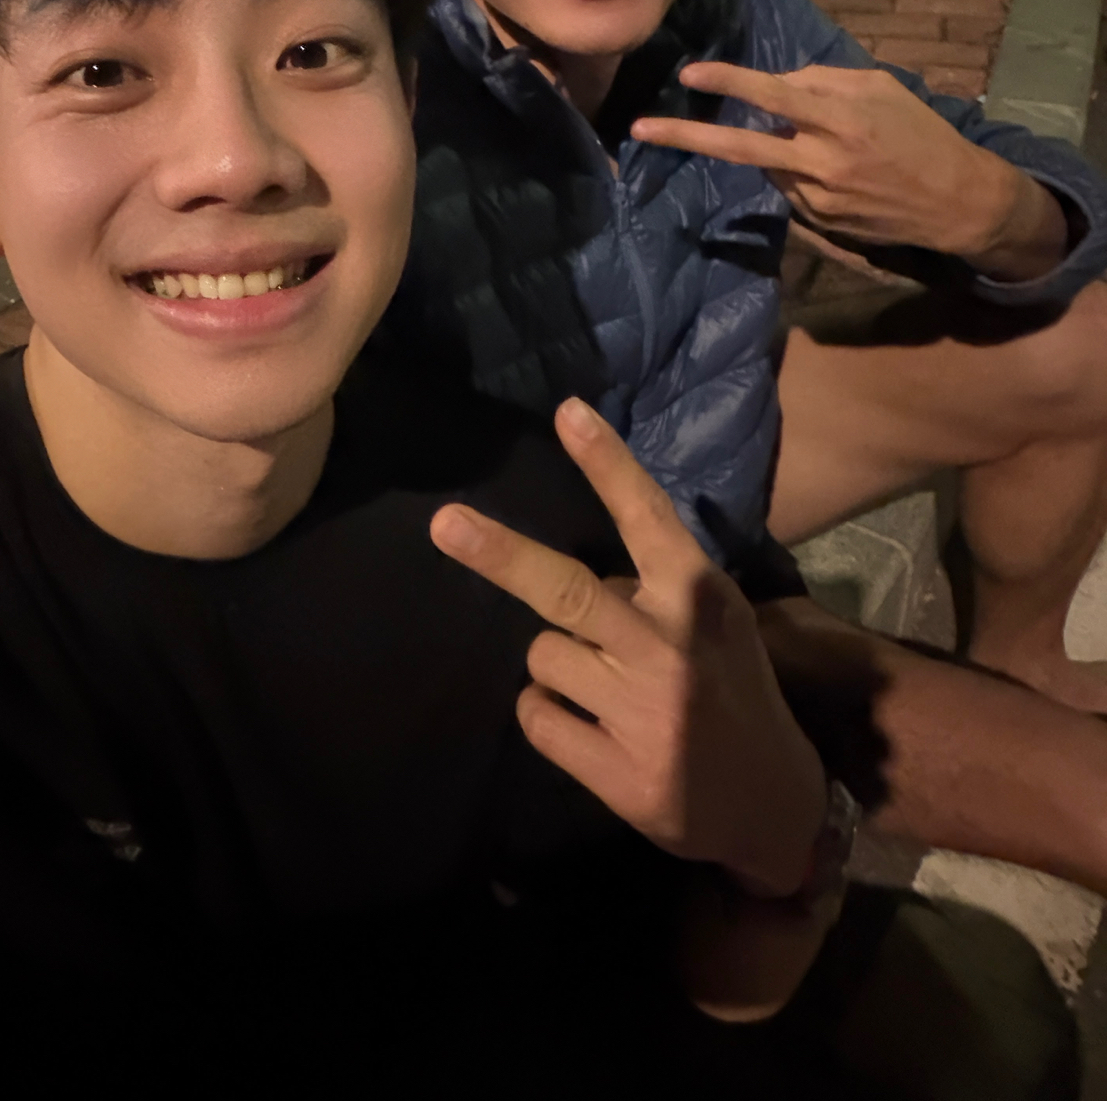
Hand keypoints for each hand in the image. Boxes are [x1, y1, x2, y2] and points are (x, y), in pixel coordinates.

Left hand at [429, 398, 825, 896]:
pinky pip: (537, 718)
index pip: (648, 517)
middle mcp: (669, 646)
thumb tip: (586, 562)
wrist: (774, 807)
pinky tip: (594, 731)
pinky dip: (549, 718)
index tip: (567, 412)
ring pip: (542, 657)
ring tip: (605, 689)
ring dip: (559, 665)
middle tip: (445, 523)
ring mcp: (642, 713)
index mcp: (699, 598)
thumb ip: (661, 587)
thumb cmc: (734, 693)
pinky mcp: (618, 773)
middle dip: (499, 554)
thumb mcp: (720, 625)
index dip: (607, 463)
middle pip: (565, 589)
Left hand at [631, 61, 1066, 278]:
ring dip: (778, 149)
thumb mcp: (882, 89)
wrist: (957, 202)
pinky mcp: (818, 223)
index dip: (729, 81)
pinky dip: (798, 173)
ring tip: (833, 147)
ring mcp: (816, 198)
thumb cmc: (921, 133)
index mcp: (840, 119)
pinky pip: (790, 189)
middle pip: (741, 148)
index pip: (773, 95)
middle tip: (639, 128)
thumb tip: (778, 84)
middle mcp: (821, 161)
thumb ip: (826, 82)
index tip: (690, 72)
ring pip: (769, 165)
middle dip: (686, 136)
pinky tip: (839, 175)